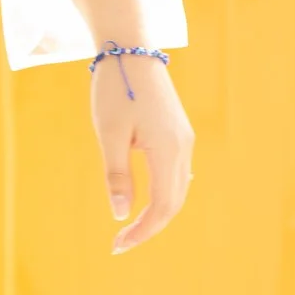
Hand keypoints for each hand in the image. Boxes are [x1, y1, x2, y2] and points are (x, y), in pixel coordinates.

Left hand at [91, 51, 192, 253]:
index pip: (161, 207)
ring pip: (177, 189)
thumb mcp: (110, 134)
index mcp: (169, 151)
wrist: (130, 50)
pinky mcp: (178, 132)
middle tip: (120, 242)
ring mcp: (184, 139)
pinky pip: (176, 173)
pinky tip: (148, 200)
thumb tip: (120, 214)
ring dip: (157, 212)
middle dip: (149, 227)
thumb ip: (117, 175)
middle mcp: (183, 148)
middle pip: (173, 202)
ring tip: (131, 226)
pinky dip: (163, 193)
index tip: (118, 245)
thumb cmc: (115, 91)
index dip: (142, 231)